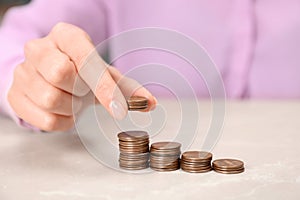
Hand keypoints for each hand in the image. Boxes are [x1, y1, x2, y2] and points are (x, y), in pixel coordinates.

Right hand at [8, 23, 155, 130]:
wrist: (48, 77)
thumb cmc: (80, 74)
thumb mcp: (104, 75)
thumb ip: (127, 88)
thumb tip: (150, 103)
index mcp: (65, 36)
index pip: (84, 58)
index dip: (103, 85)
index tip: (119, 108)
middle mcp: (39, 48)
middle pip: (62, 74)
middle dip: (80, 91)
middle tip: (82, 91)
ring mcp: (23, 71)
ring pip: (51, 99)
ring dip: (71, 107)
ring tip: (72, 99)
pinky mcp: (15, 95)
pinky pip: (44, 120)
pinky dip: (62, 121)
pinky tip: (63, 110)